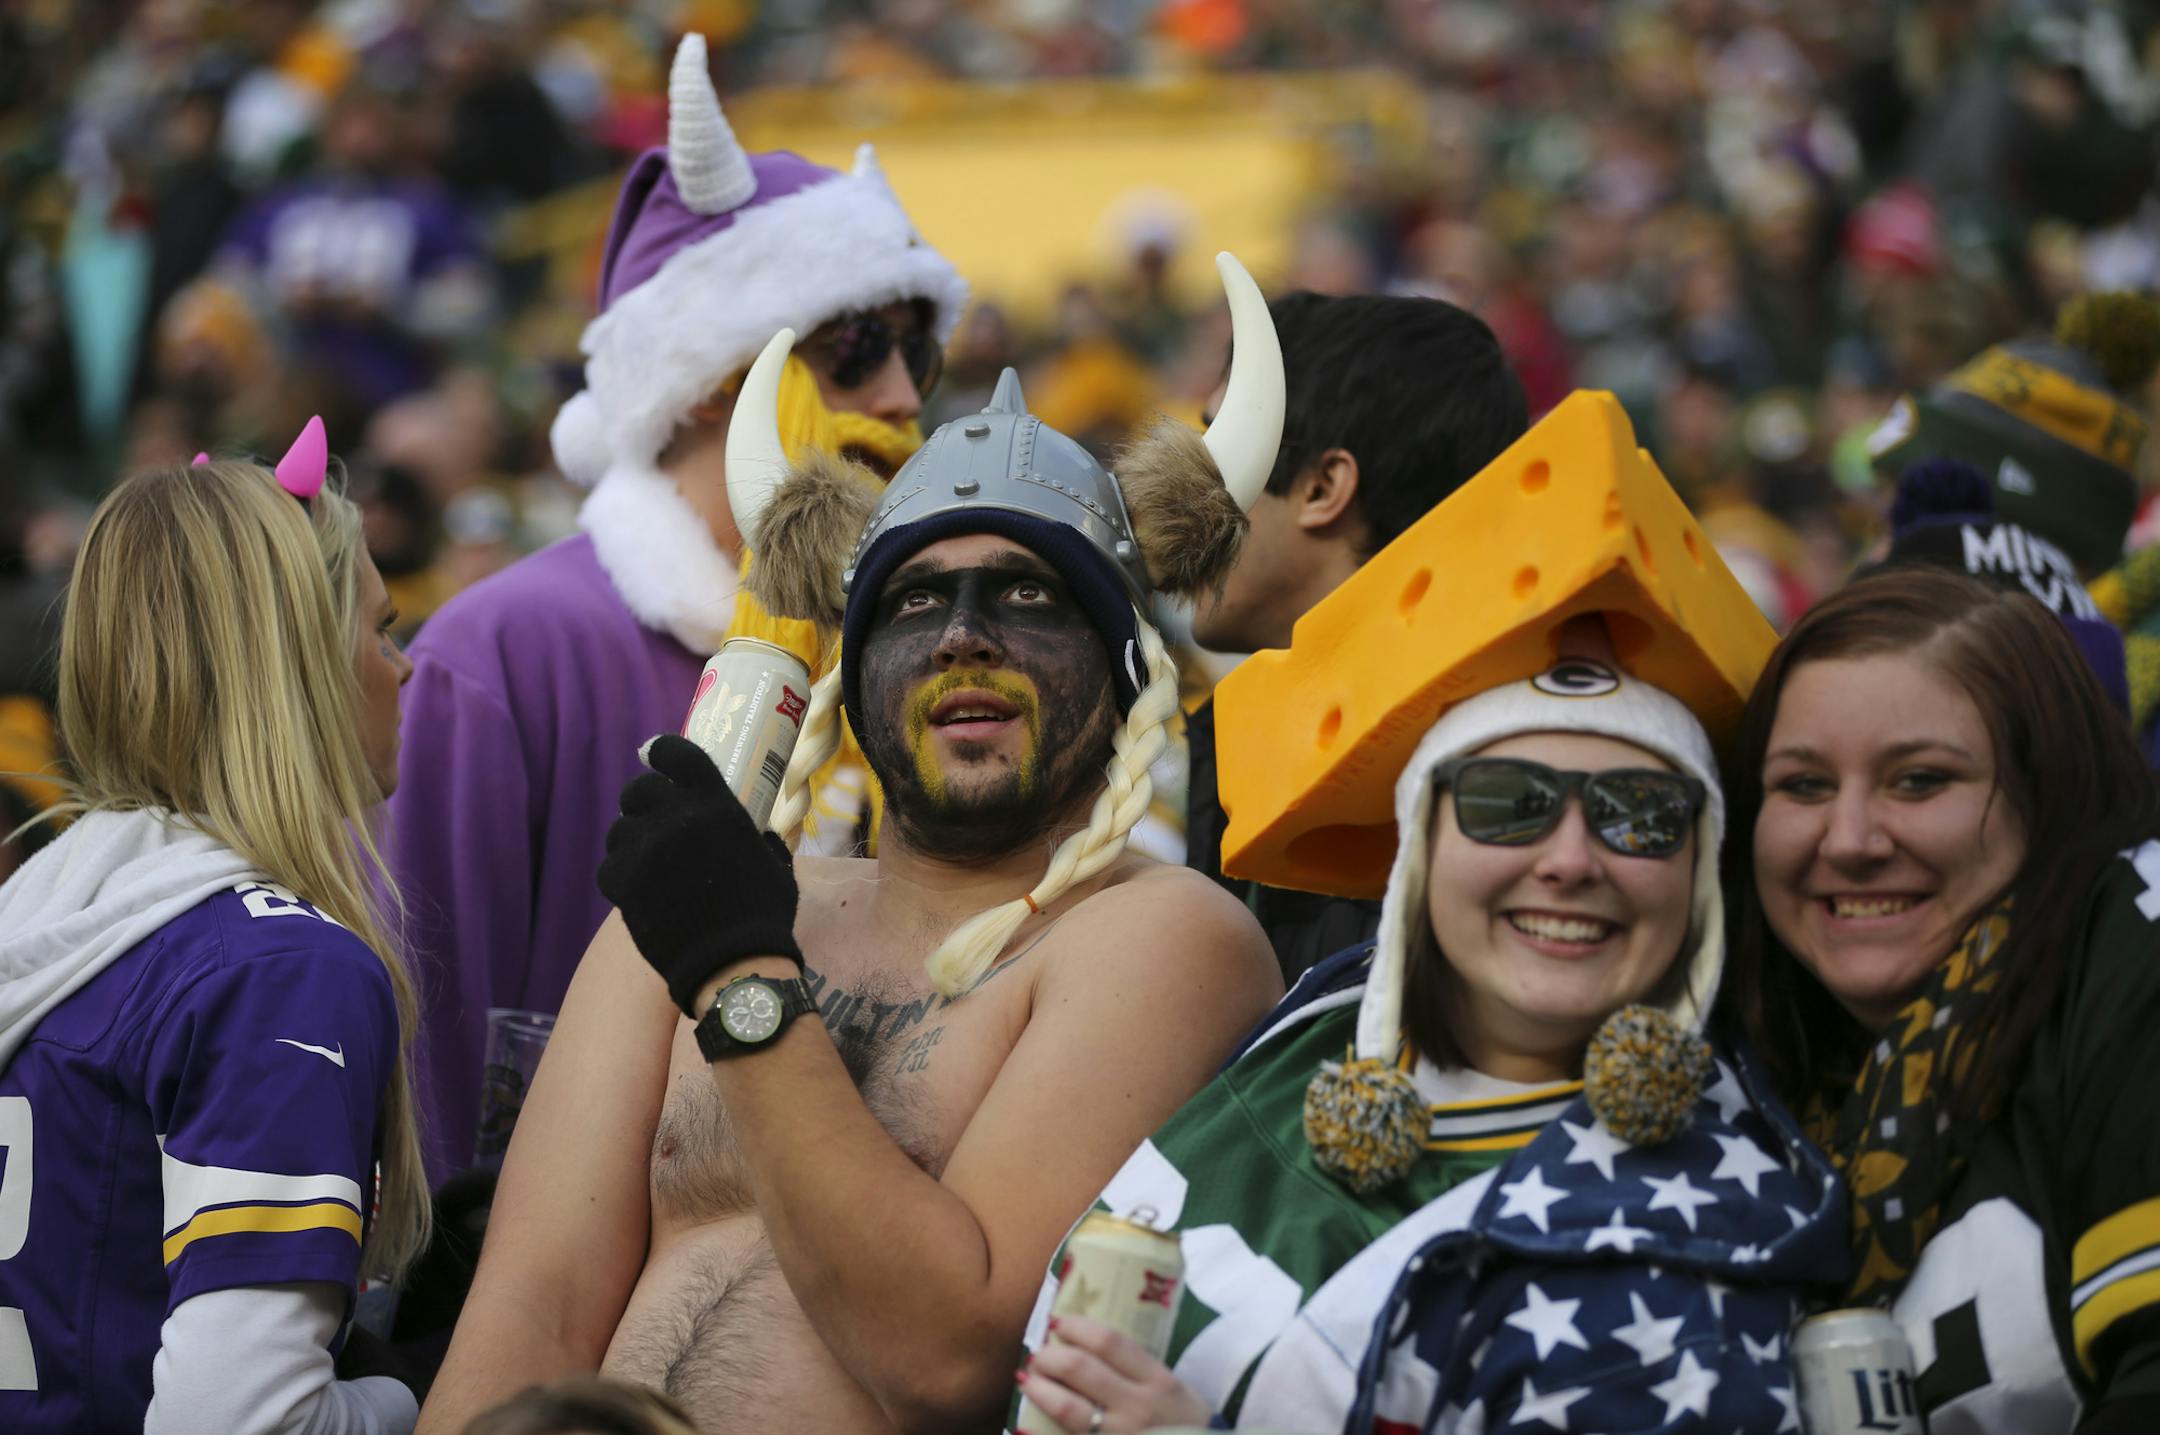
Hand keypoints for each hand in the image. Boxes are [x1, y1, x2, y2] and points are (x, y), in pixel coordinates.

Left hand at [597, 734, 802, 1015]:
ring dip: (631, 843)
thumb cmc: (763, 914)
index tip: (655, 756)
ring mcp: (645, 848)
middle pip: (639, 790)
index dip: (663, 752)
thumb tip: (758, 838)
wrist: (732, 962)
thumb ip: (760, 841)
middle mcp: (676, 817)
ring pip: (619, 831)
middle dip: (643, 803)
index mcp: (716, 803)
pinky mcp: (623, 882)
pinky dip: (620, 876)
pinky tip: (636, 890)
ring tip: (647, 864)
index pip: (677, 754)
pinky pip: (608, 867)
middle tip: (652, 821)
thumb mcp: (776, 865)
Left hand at [1016, 1316, 1213, 1432]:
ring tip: (1028, 1380)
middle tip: (1038, 1354)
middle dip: (1049, 1357)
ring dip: (1040, 1390)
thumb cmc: (1183, 1422)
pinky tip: (1027, 1424)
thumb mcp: (1172, 1387)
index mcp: (1158, 1380)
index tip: (1058, 1322)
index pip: (1109, 1342)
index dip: (1076, 1327)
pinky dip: (1042, 1430)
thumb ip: (1137, 1366)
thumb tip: (1088, 1339)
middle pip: (1080, 1370)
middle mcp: (1138, 1407)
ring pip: (1068, 1410)